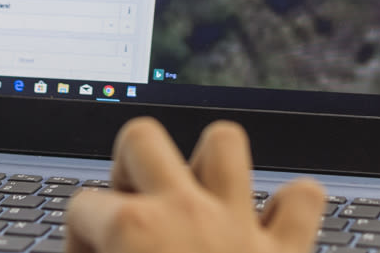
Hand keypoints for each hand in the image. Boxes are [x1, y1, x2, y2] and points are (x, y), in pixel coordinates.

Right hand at [66, 118, 324, 252]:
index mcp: (132, 230)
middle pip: (142, 137)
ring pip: (224, 141)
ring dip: (206, 165)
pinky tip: (271, 224)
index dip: (78, 238)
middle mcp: (185, 212)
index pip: (81, 205)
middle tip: (129, 218)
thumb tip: (83, 250)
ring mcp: (238, 226)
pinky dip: (289, 206)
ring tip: (192, 201)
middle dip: (130, 168)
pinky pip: (301, 200)